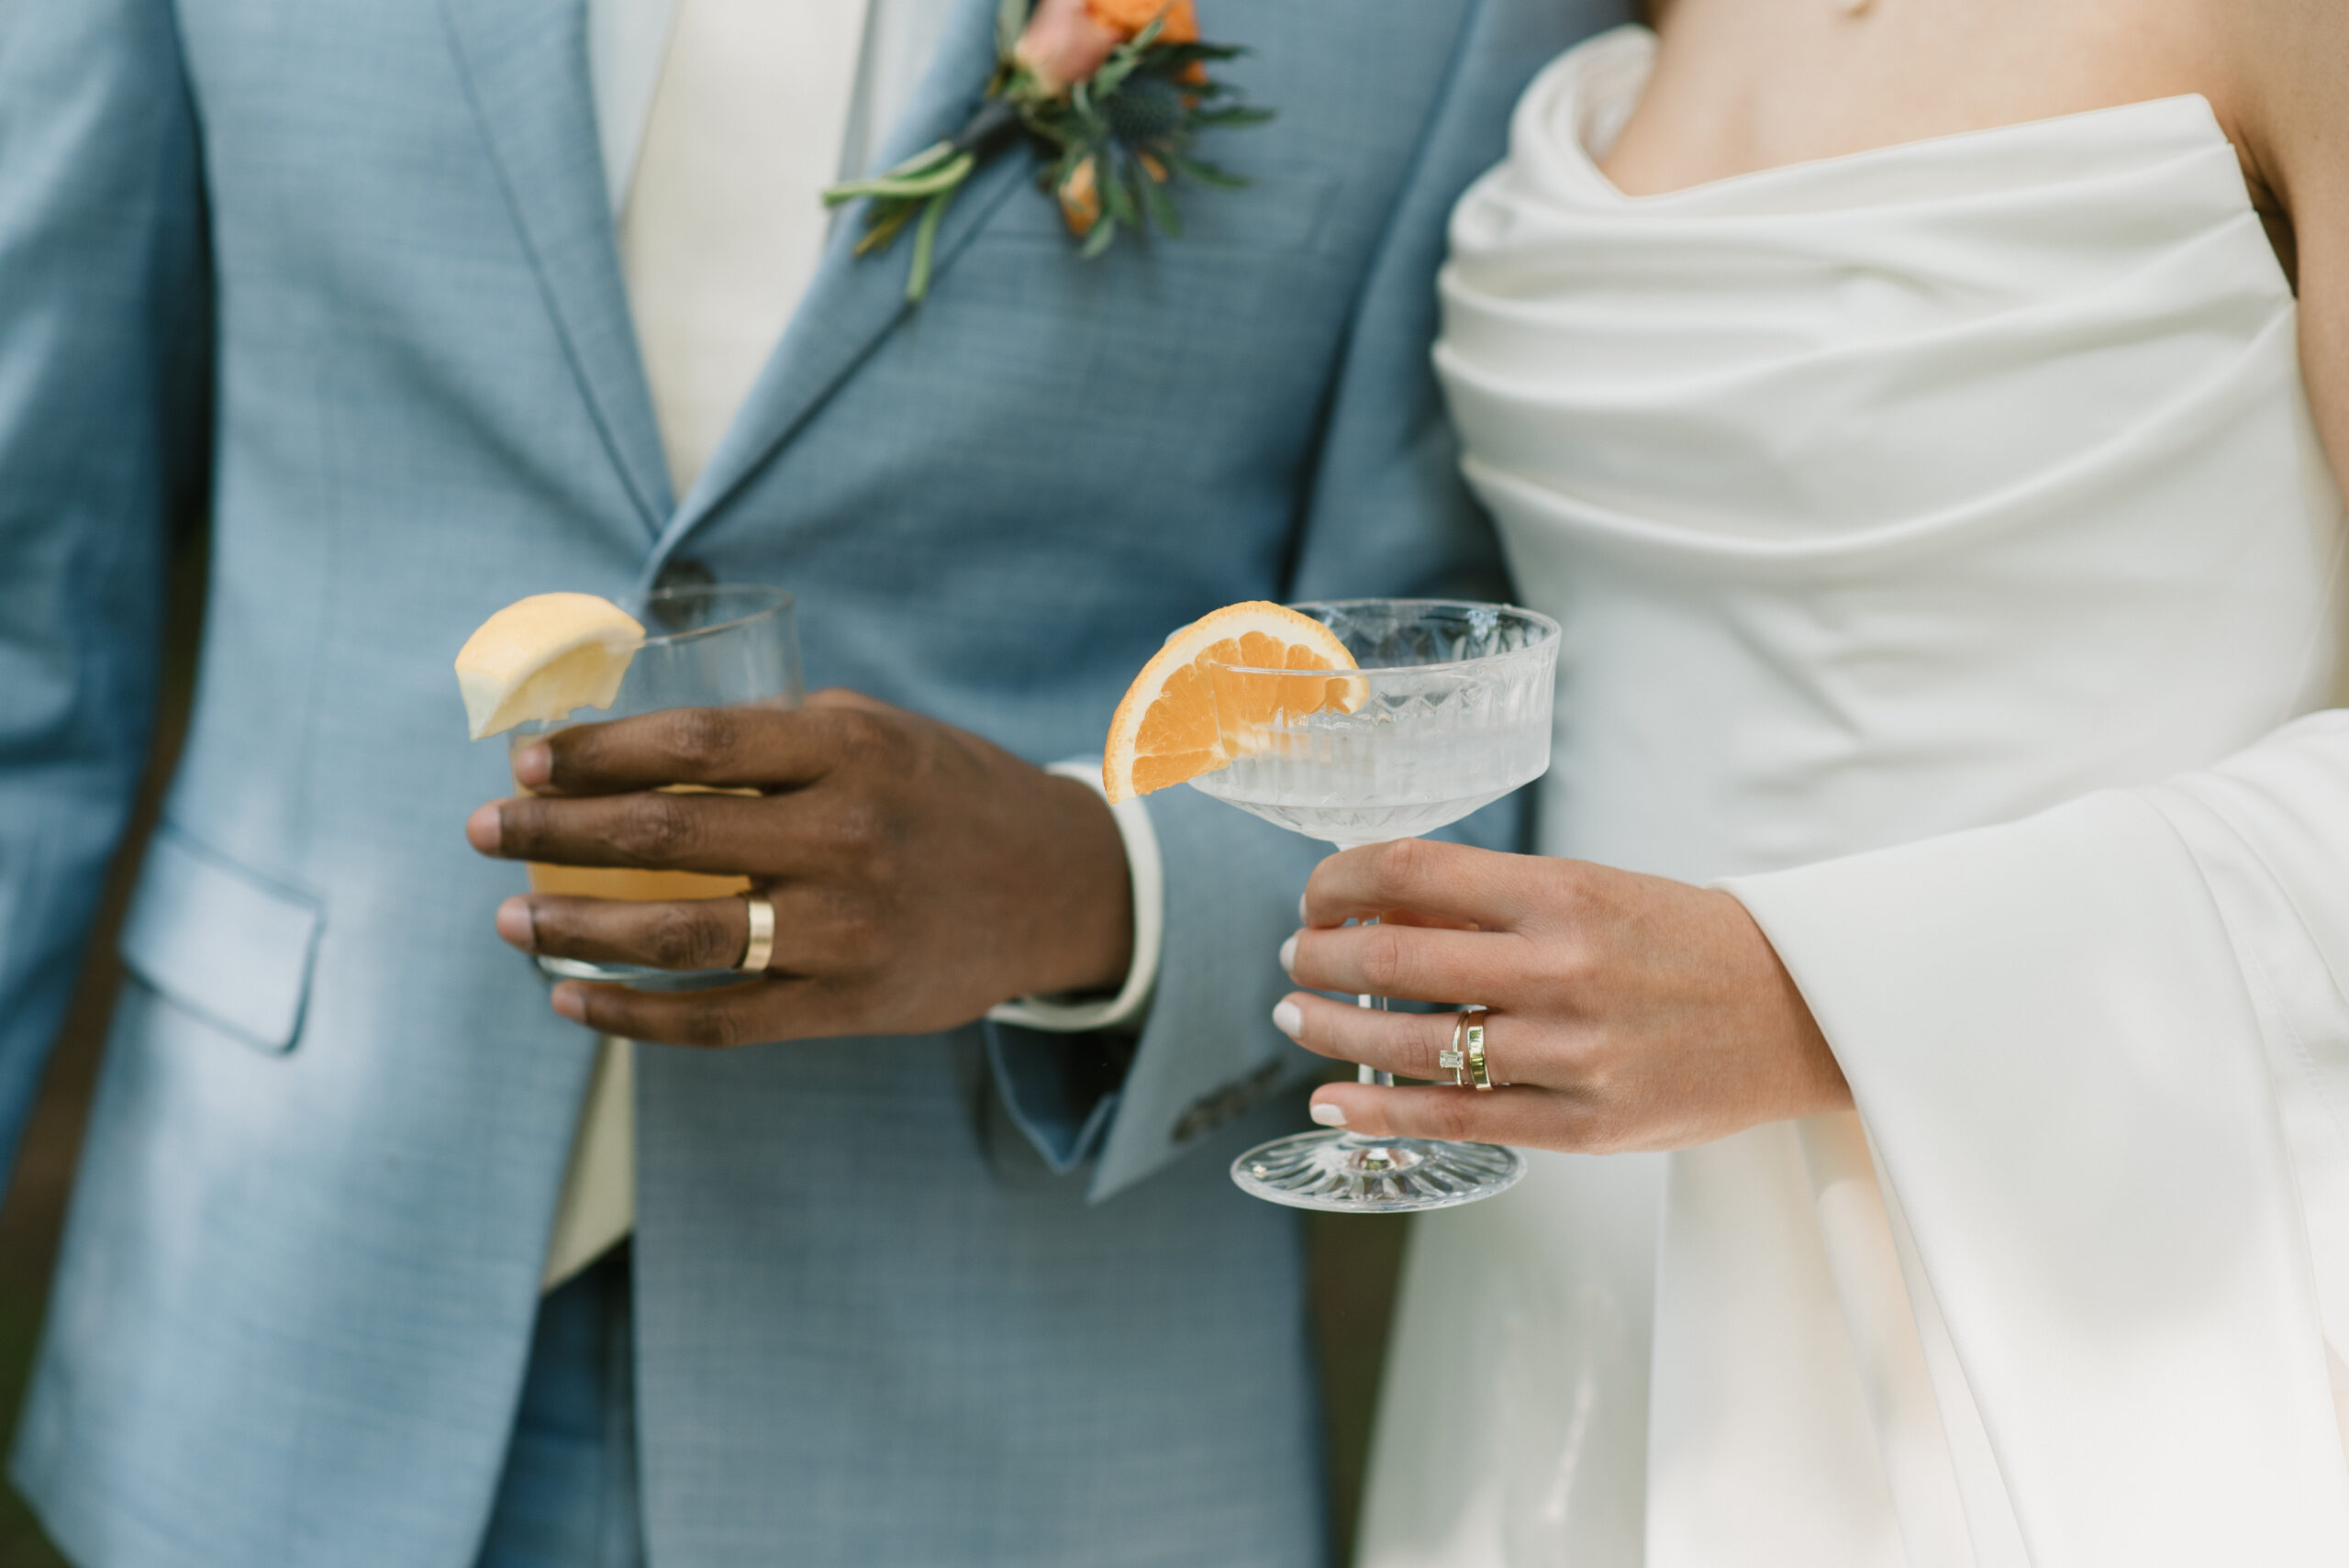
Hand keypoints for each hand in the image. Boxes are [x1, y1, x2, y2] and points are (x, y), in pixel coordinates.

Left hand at [464, 691, 1131, 1046]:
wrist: (1059, 886)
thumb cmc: (949, 793)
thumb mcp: (882, 732)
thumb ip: (780, 736)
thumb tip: (642, 743)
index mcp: (850, 752)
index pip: (692, 747)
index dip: (595, 755)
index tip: (528, 763)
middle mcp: (847, 838)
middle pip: (667, 838)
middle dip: (554, 835)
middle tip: (484, 832)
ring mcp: (848, 930)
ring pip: (683, 937)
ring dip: (577, 929)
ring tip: (511, 921)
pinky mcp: (850, 1007)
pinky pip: (721, 1022)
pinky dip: (634, 1016)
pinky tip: (572, 999)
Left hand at [1270, 839, 1846, 1151]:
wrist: (1798, 1012)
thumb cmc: (1682, 943)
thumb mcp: (1593, 891)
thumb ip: (1492, 904)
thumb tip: (1373, 906)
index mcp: (1562, 894)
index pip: (1410, 872)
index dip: (1338, 879)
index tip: (1315, 893)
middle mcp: (1560, 970)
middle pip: (1393, 960)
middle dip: (1320, 956)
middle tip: (1295, 955)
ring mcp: (1570, 1054)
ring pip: (1410, 1047)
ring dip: (1333, 1029)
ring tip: (1300, 1015)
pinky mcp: (1582, 1126)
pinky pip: (1455, 1121)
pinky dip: (1378, 1112)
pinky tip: (1333, 1102)